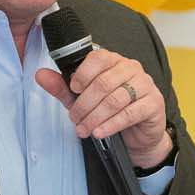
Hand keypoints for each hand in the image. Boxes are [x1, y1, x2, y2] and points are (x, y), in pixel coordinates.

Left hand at [35, 47, 171, 167]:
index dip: (82, 74)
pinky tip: (99, 132)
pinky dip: (111, 124)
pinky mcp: (153, 104)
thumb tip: (40, 75)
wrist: (138, 136)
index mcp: (114, 61)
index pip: (98, 58)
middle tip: (75, 118)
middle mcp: (131, 69)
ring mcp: (145, 85)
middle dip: (84, 104)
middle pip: (104, 82)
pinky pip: (130, 113)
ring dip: (95, 117)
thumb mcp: (83, 99)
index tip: (72, 90)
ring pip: (115, 99)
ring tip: (84, 129)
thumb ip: (63, 87)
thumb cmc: (111, 112)